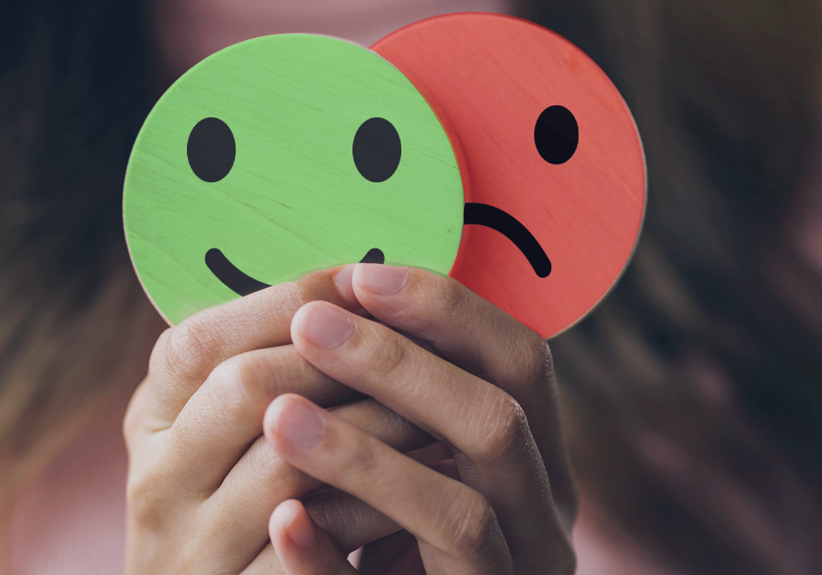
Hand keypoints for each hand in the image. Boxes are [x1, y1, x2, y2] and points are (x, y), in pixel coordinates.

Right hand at [123, 270, 426, 573]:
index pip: (198, 342)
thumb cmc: (237, 512)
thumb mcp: (219, 436)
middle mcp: (159, 485)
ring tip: (436, 406)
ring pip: (288, 464)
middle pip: (242, 388)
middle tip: (416, 342)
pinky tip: (428, 483)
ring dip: (374, 425)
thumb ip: (261, 369)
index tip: (357, 281)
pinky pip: (317, 545)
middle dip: (339, 357)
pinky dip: (378, 508)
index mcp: (153, 424)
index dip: (282, 303)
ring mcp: (197, 551)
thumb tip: (348, 283)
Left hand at [263, 264, 577, 573]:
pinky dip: (336, 560)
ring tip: (278, 414)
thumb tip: (334, 289)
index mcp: (536, 464)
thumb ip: (401, 400)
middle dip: (402, 365)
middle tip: (312, 323)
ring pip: (461, 515)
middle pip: (498, 425)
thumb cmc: (395, 544)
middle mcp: (543, 525)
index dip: (448, 310)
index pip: (522, 362)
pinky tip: (283, 522)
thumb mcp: (416, 463)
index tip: (359, 275)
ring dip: (366, 455)